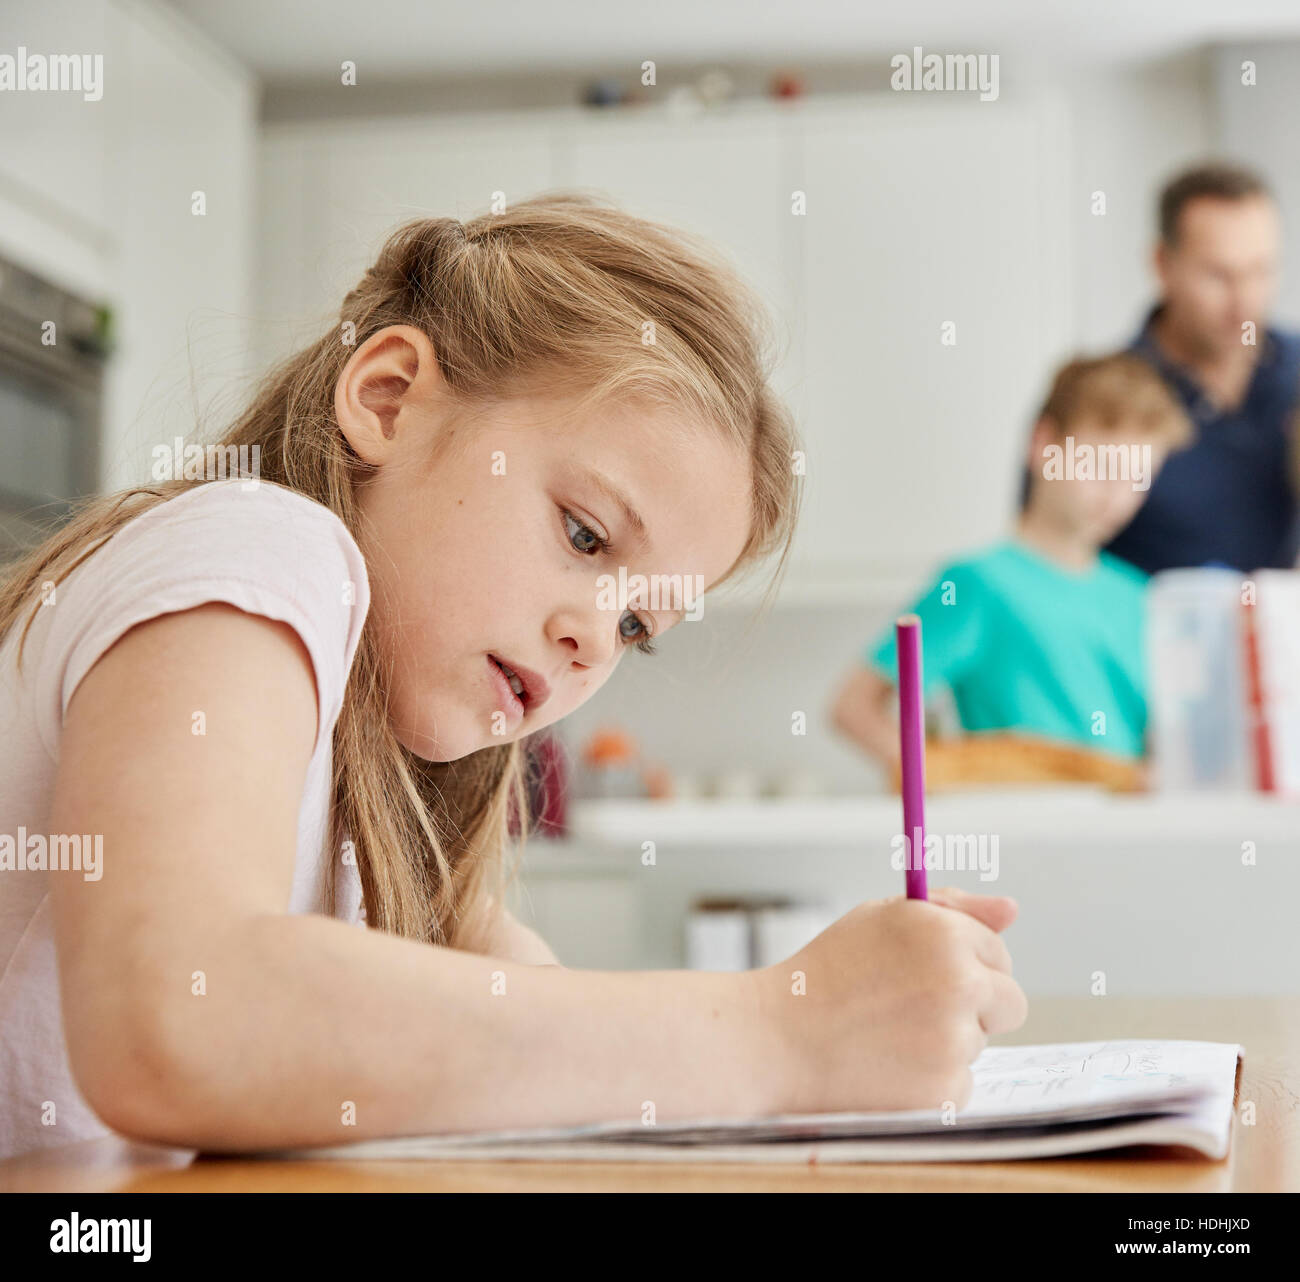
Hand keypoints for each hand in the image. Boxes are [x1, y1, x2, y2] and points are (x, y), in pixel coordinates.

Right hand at [753, 885, 1026, 1114]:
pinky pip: (961, 1083)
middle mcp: (959, 982)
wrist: (778, 1039)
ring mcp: (955, 1040)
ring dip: (946, 1042)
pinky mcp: (946, 1089)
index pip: (998, 952)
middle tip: (916, 1009)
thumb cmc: (827, 973)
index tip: (930, 975)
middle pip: (1010, 1002)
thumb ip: (952, 909)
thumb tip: (1012, 909)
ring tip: (886, 1035)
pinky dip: (932, 1081)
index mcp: (944, 934)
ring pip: (980, 1044)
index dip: (964, 964)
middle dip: (977, 1006)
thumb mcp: (880, 919)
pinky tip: (888, 1067)